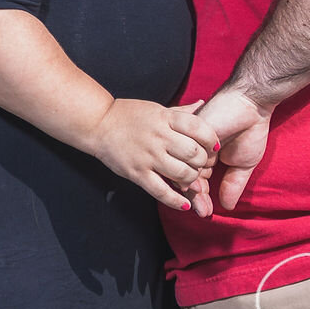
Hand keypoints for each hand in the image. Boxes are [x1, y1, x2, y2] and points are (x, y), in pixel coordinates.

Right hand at [84, 98, 219, 212]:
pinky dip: (176, 201)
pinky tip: (185, 204)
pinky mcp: (137, 173)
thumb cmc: (128, 115)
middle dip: (203, 162)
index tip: (212, 146)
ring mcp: (147, 156)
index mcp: (164, 118)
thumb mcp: (156, 109)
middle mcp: (158, 136)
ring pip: (183, 174)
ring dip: (192, 180)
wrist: (97, 123)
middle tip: (200, 165)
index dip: (211, 139)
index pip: (198, 128)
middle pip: (194, 154)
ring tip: (189, 179)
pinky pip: (162, 192)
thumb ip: (180, 112)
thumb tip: (203, 105)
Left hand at [198, 86, 270, 209]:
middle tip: (202, 212)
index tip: (205, 214)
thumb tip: (227, 207)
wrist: (251, 105)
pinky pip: (188, 156)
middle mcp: (195, 151)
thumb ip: (234, 184)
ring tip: (202, 203)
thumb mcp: (244, 164)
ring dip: (194, 190)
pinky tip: (199, 184)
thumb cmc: (250, 132)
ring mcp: (192, 142)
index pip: (198, 182)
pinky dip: (194, 172)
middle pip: (188, 178)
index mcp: (206, 158)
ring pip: (186, 169)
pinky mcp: (191, 133)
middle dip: (195, 199)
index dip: (201, 199)